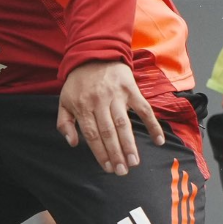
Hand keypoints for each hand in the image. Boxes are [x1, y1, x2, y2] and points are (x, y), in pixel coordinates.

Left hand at [57, 60, 164, 175]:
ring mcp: (117, 95)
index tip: (107, 168)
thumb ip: (64, 123)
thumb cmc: (79, 81)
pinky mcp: (131, 89)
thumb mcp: (64, 100)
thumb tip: (72, 143)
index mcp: (83, 106)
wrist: (95, 53)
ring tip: (134, 162)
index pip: (92, 134)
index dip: (100, 153)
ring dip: (130, 144)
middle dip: (115, 154)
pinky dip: (152, 124)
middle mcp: (100, 101)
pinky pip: (144, 109)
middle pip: (108, 132)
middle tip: (122, 171)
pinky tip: (158, 139)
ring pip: (124, 124)